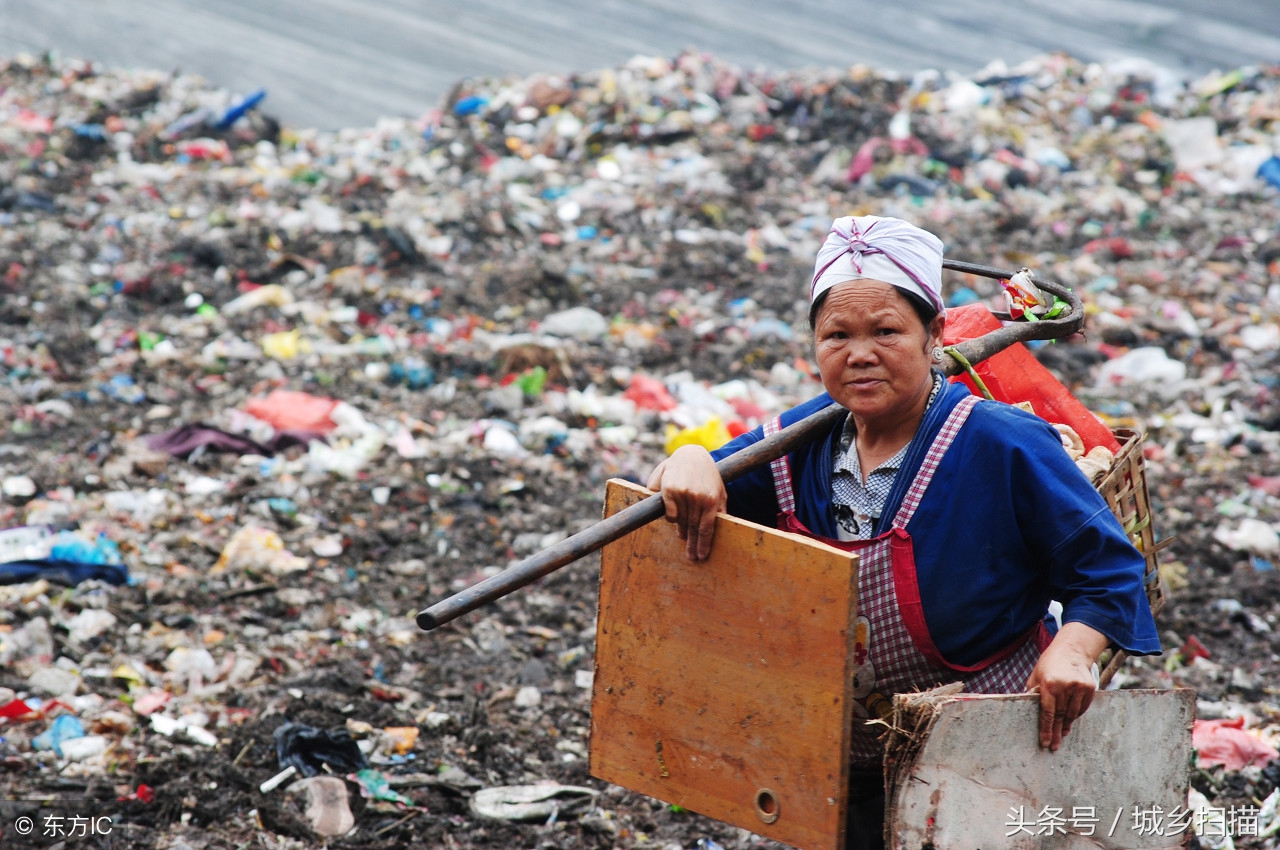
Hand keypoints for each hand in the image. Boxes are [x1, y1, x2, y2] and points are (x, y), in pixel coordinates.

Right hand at [646, 446, 726, 560]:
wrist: (690, 454)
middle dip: (692, 544)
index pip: (706, 528)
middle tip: (691, 557)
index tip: (701, 556)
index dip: (703, 544)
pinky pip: (670, 514)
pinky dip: (672, 519)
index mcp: (711, 499)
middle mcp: (696, 497)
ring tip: (683, 539)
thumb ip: (720, 508)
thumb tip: (722, 526)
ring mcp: (681, 494)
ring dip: (682, 532)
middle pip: (693, 528)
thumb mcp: (720, 489)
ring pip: (680, 522)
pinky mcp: (668, 490)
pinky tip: (675, 522)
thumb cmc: (707, 474)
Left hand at [1024, 622, 1108, 751]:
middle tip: (1055, 746)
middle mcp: (1065, 686)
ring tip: (1063, 733)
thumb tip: (1024, 710)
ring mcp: (1079, 687)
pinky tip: (1071, 719)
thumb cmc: (1049, 664)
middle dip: (1057, 732)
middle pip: (1061, 716)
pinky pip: (1082, 708)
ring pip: (1072, 714)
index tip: (1045, 743)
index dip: (1046, 730)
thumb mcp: (1036, 676)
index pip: (1047, 713)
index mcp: (1049, 684)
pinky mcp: (1089, 687)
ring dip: (1067, 725)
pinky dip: (1076, 714)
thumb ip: (1033, 692)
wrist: (1071, 651)